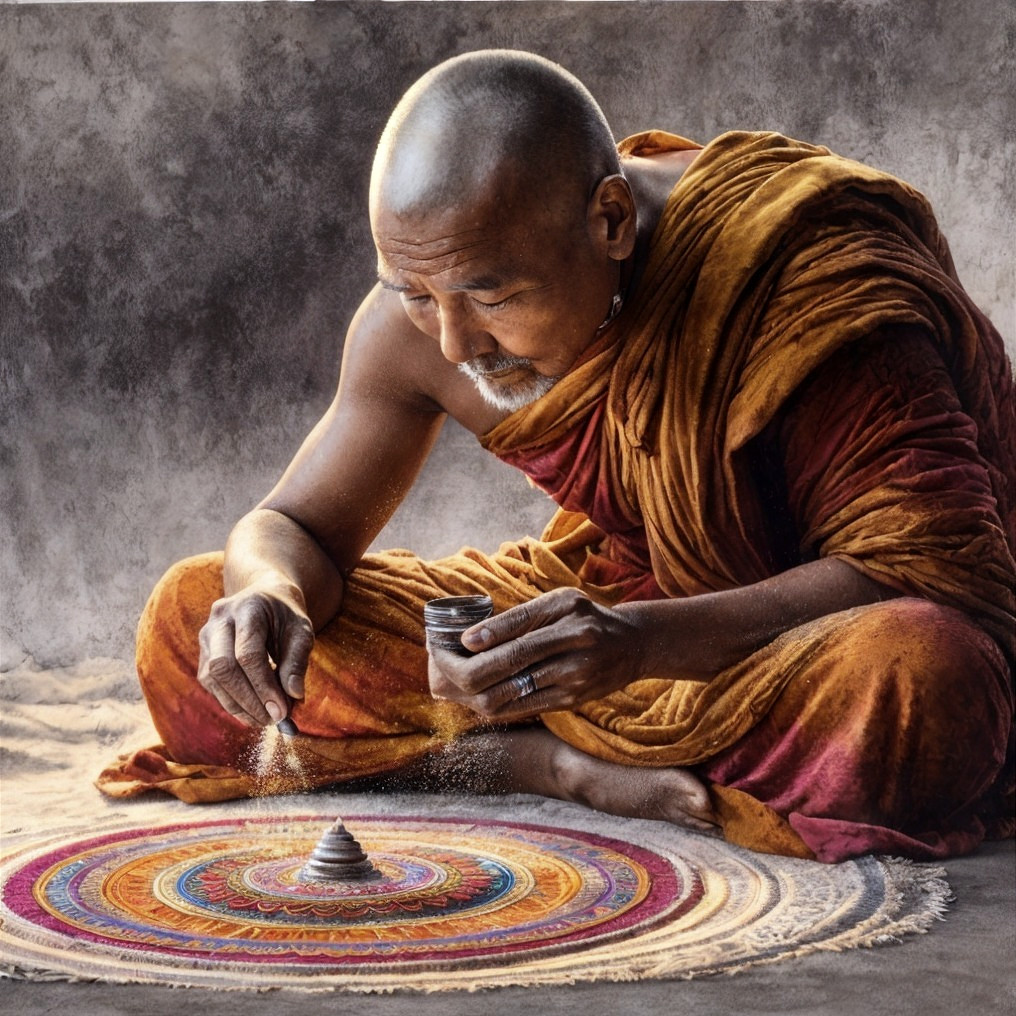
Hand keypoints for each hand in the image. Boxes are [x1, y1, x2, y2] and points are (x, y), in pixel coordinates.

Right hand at [197, 581, 314, 725]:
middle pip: (222, 667)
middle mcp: (220, 619)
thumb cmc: (286, 616)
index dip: (264, 686)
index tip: (282, 711)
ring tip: (265, 720)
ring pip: (211, 678)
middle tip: (273, 719)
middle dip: (248, 699)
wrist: (266, 598)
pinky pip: (210, 683)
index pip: (248, 654)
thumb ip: (297, 661)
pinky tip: (252, 712)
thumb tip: (294, 696)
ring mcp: (206, 635)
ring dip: (238, 706)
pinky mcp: (203, 652)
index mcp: (248, 607)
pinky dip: (231, 702)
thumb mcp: (302, 631)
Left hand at [427, 588, 644, 720]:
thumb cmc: (585, 618)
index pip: (518, 624)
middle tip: (440, 661)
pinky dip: (490, 703)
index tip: (455, 640)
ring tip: (448, 681)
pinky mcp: (570, 700)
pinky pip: (519, 708)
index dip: (482, 635)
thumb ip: (521, 618)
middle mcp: (573, 641)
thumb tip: (470, 639)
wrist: (632, 645)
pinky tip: (473, 695)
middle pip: (507, 663)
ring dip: (470, 690)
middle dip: (464, 666)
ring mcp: (573, 676)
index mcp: (567, 610)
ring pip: (508, 693)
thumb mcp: (559, 602)